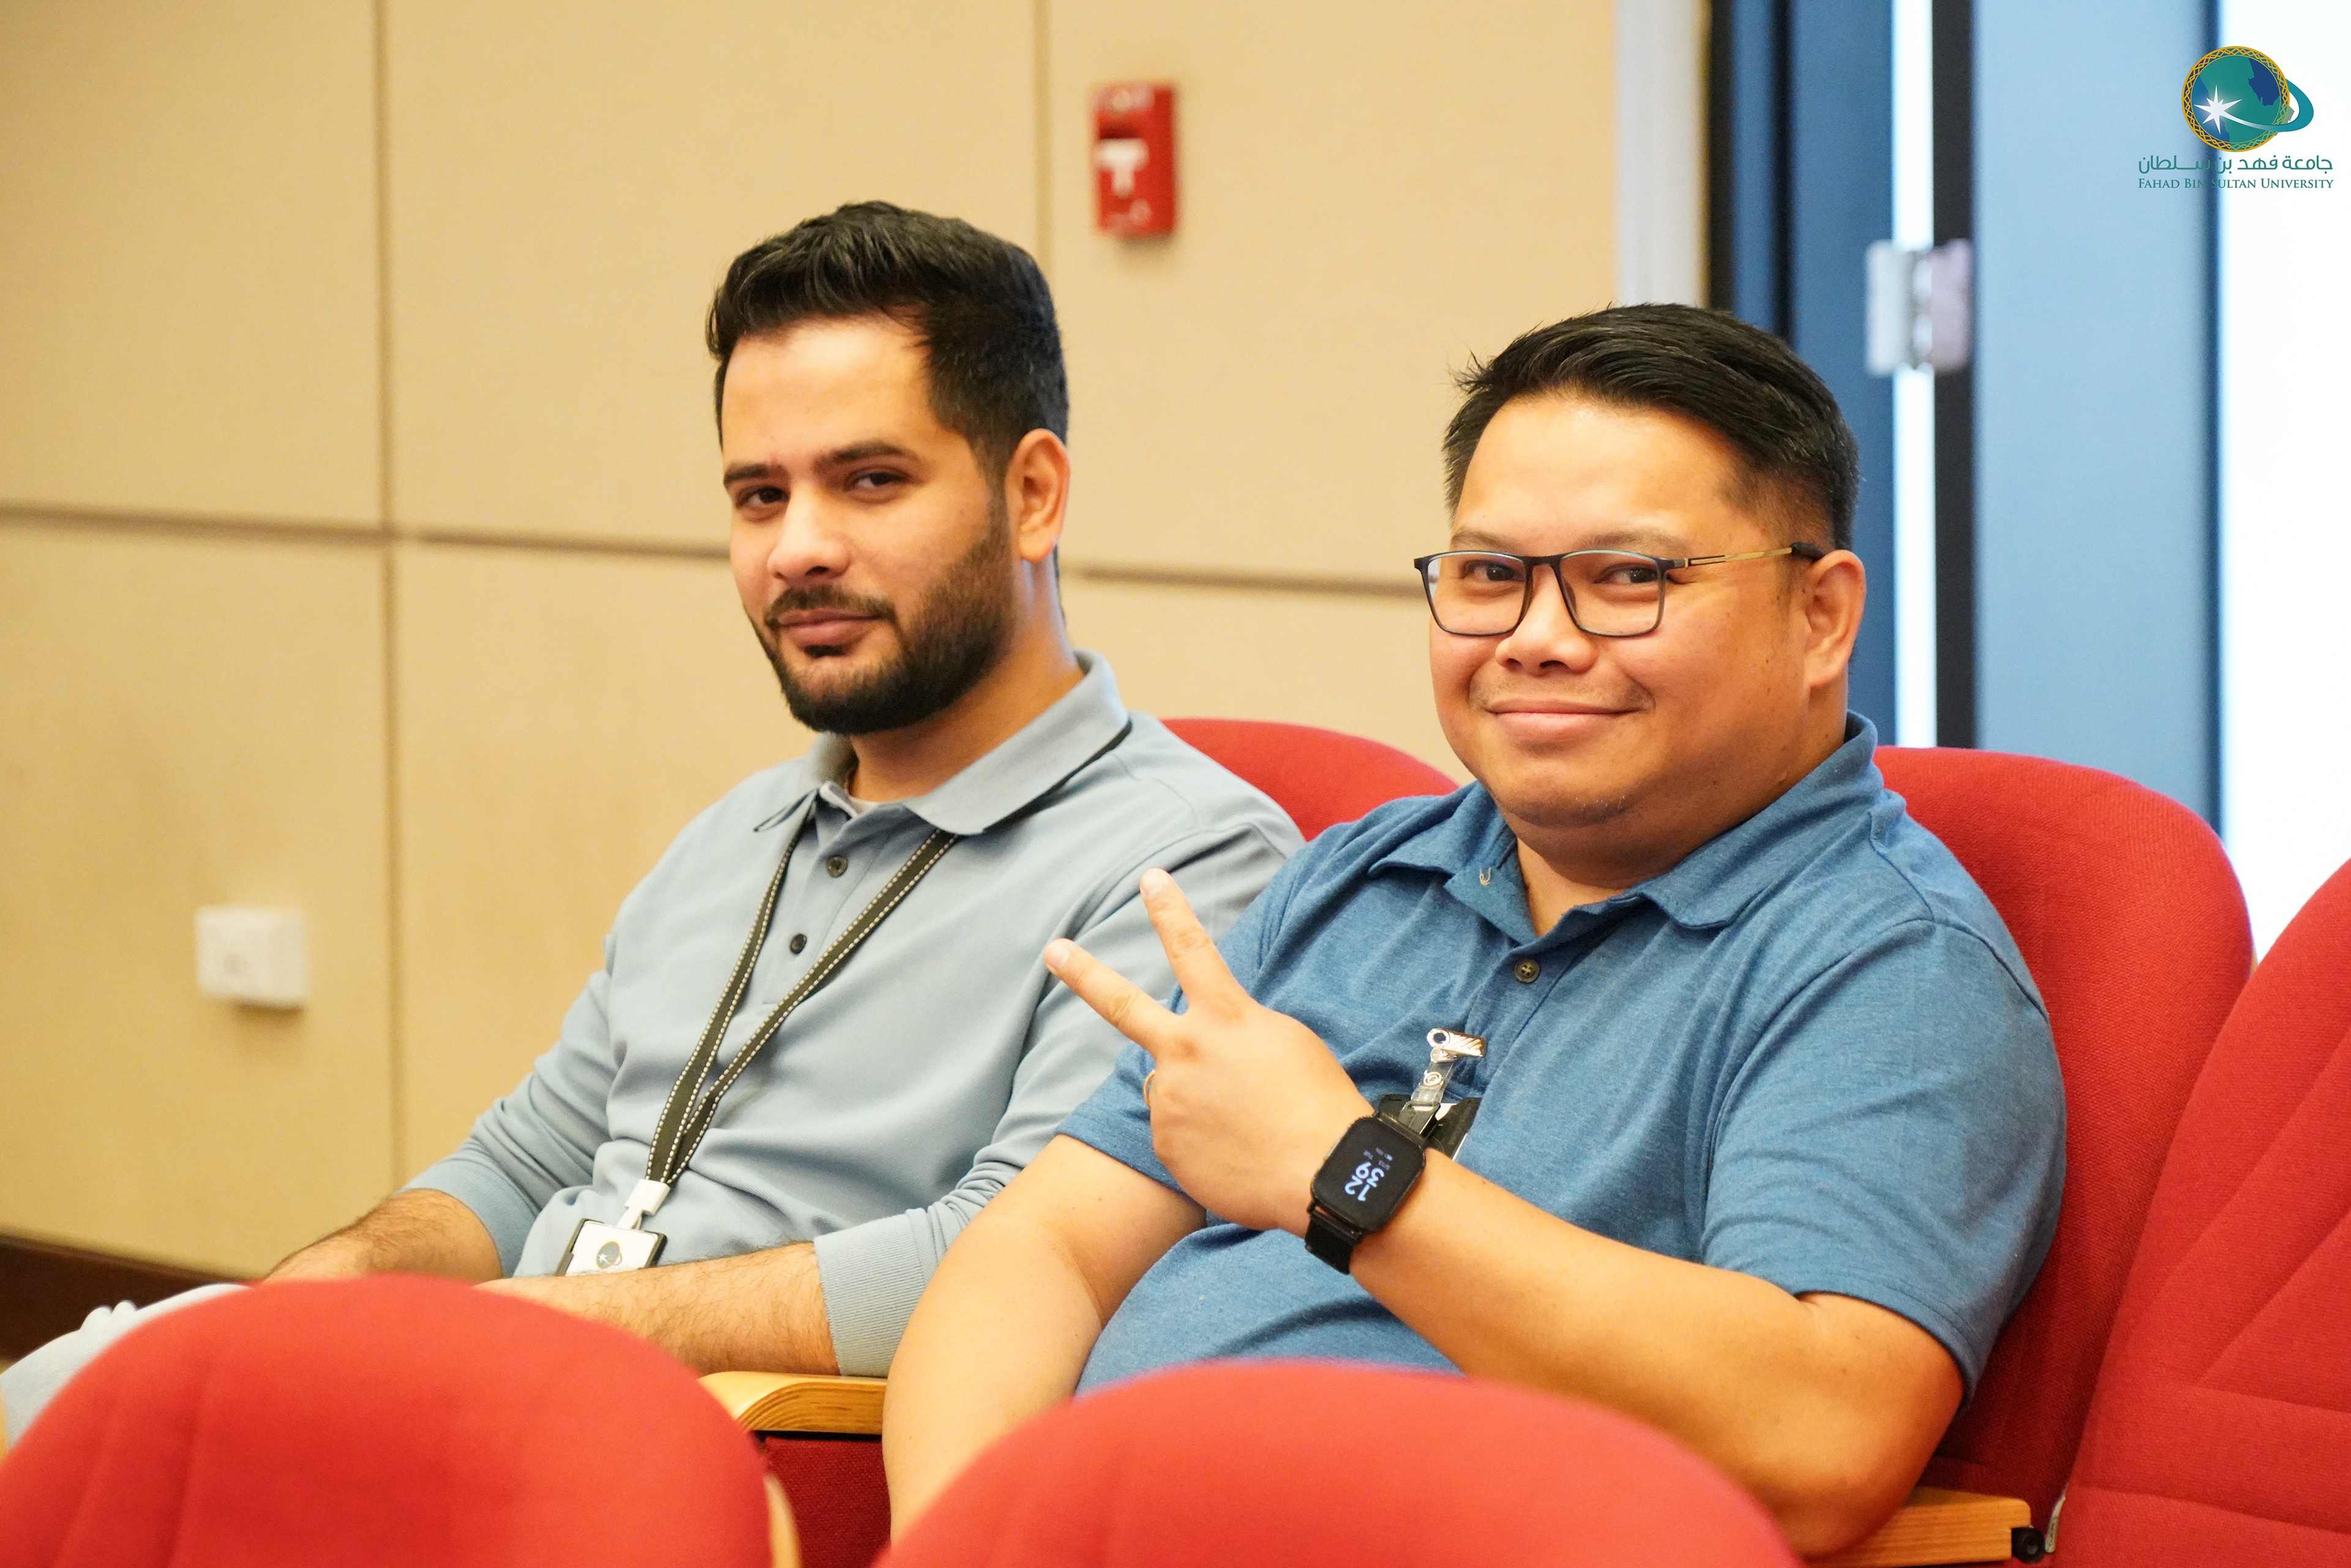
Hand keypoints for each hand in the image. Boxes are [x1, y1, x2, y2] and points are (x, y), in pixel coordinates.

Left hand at [1043, 869, 1371, 1234]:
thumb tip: (1202, 1046)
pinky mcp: (1165, 1145)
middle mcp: (1185, 1052)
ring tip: (1243, 1125)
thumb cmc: (1317, 1103)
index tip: (1150, 878)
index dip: (1169, 910)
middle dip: (1084, 973)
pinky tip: (1234, 1152)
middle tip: (1053, 949)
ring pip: (1169, 1087)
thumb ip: (1233, 1030)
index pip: (1191, 949)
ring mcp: (1169, 1100)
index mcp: (1225, 1018)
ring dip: (1196, 1098)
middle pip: (1122, 1005)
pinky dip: (1200, 1140)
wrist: (1324, 1176)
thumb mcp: (1284, 1041)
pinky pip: (1175, 1133)